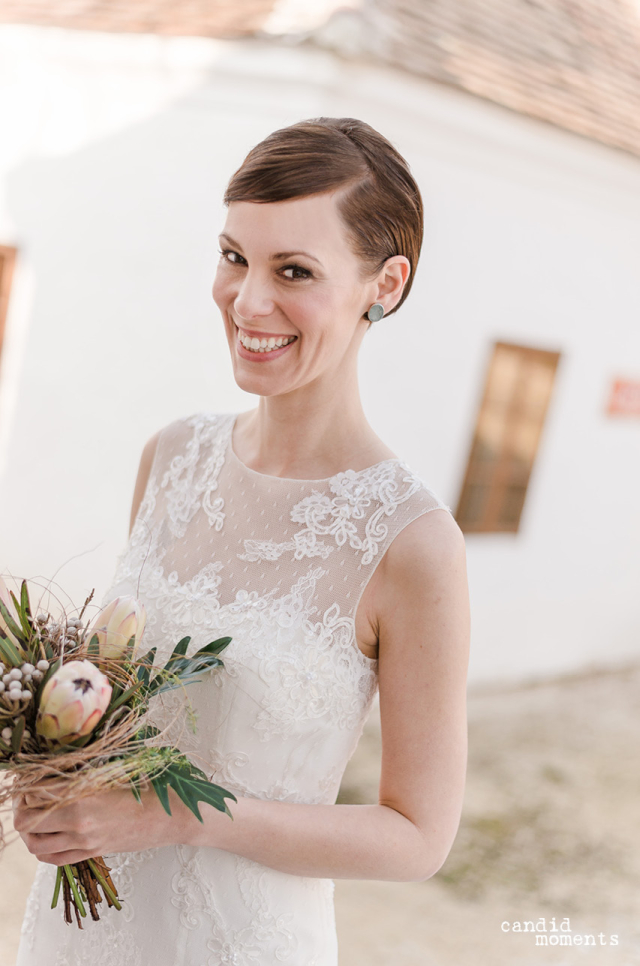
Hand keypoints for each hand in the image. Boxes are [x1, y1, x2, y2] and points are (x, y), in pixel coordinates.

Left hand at [12, 780, 179, 865]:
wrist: (171, 815)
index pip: (35, 790)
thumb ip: (82, 769)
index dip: (26, 781)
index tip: (28, 774)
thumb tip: (55, 764)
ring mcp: (83, 842)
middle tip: (27, 793)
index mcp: (83, 795)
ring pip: (35, 844)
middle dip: (21, 804)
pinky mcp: (91, 853)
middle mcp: (78, 822)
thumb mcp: (114, 769)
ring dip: (28, 828)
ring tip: (35, 814)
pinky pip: (53, 859)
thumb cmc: (148, 785)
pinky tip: (48, 834)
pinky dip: (42, 847)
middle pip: (26, 820)